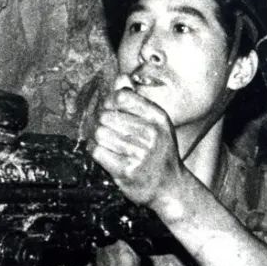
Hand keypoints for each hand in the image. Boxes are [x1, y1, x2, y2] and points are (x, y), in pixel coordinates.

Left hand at [89, 81, 188, 210]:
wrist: (170, 187)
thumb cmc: (160, 153)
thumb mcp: (156, 123)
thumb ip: (136, 99)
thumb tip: (121, 77)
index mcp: (157, 117)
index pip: (121, 96)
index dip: (109, 102)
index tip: (110, 111)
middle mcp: (151, 133)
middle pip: (106, 115)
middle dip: (101, 122)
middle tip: (105, 130)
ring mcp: (139, 153)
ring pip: (100, 133)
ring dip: (98, 138)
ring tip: (107, 143)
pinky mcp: (127, 170)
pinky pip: (97, 152)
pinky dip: (95, 151)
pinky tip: (103, 153)